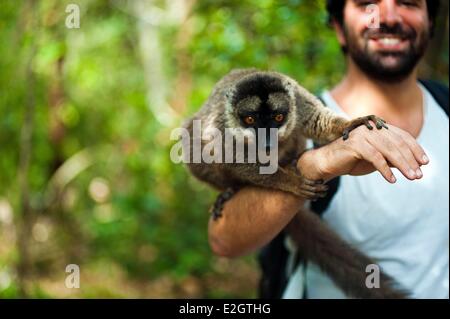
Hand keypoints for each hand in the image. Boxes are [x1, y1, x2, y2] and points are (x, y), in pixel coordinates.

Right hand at [297, 123, 428, 183]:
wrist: (326, 164)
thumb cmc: (350, 161)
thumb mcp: (376, 160)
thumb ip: (391, 158)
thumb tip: (414, 164)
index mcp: (377, 129)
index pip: (401, 136)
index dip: (415, 148)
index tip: (425, 162)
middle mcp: (371, 128)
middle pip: (397, 143)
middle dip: (410, 160)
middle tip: (419, 174)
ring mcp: (362, 134)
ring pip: (388, 149)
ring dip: (402, 165)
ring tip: (411, 177)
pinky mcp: (354, 144)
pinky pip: (375, 157)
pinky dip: (385, 169)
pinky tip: (392, 180)